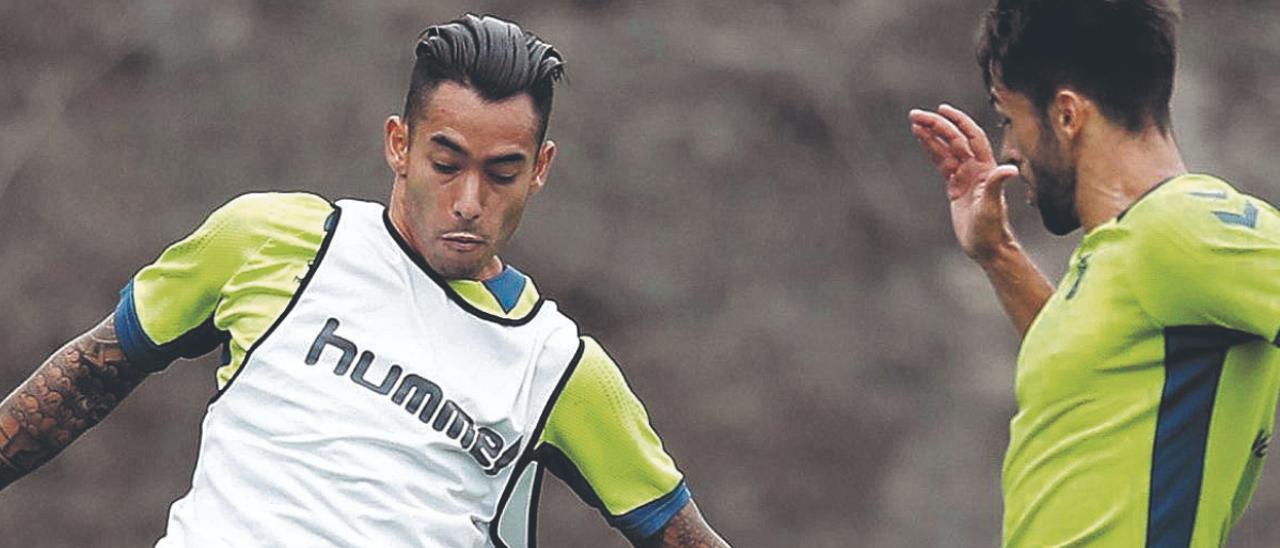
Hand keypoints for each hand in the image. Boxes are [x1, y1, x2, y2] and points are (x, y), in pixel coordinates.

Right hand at [909, 104, 1020, 263]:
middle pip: (954, 139)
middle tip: (915, 115)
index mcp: (985, 168)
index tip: (942, 110)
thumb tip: (1010, 169)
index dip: (958, 121)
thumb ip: (996, 185)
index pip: (971, 137)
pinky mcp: (955, 185)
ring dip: (931, 134)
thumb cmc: (992, 229)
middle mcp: (976, 167)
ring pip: (945, 148)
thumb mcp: (991, 207)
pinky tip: (921, 139)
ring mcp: (965, 175)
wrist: (987, 246)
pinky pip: (941, 162)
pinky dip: (931, 150)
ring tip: (914, 122)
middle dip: (936, 125)